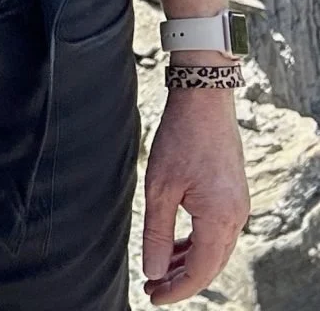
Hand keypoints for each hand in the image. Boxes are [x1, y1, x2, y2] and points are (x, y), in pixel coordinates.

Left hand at [141, 85, 249, 302]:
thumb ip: (157, 232)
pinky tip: (177, 245)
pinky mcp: (233, 195)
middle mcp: (236, 217)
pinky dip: (197, 243)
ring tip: (161, 269)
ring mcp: (238, 206)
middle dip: (182, 280)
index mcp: (220, 219)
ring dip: (189, 262)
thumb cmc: (180, 138)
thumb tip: (154, 271)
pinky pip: (218, 231)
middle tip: (152, 287)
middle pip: (211, 265)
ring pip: (215, 249)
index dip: (176, 289)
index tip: (152, 296)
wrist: (204, 100)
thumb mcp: (160, 186)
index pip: (200, 271)